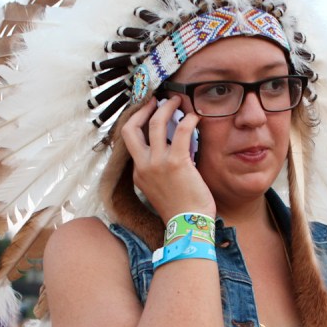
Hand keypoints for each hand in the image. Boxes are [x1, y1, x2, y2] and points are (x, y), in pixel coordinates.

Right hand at [120, 96, 214, 220]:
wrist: (188, 226)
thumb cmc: (181, 210)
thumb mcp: (160, 189)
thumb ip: (159, 171)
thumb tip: (170, 151)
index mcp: (138, 173)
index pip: (132, 141)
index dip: (140, 123)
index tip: (151, 113)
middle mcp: (143, 166)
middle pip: (131, 128)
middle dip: (144, 109)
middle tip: (157, 100)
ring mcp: (158, 164)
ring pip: (156, 123)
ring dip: (167, 107)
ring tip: (178, 100)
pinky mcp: (177, 163)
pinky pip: (181, 131)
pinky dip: (189, 120)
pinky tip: (195, 117)